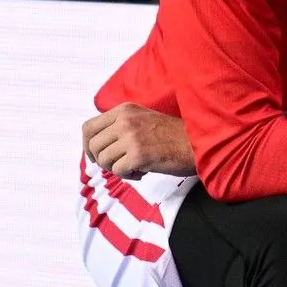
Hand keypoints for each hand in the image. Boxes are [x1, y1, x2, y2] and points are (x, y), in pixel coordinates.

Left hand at [82, 103, 196, 179]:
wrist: (197, 143)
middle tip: (118, 165)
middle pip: (93, 146)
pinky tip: (142, 172)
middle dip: (102, 161)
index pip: (88, 127)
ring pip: (104, 160)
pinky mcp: (139, 154)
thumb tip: (96, 147)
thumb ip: (119, 126)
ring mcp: (131, 136)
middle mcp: (125, 120)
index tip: (98, 156)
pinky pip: (118, 171)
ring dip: (116, 169)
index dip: (88, 146)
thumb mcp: (142, 119)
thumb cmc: (172, 136)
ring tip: (134, 168)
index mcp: (124, 109)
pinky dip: (128, 176)